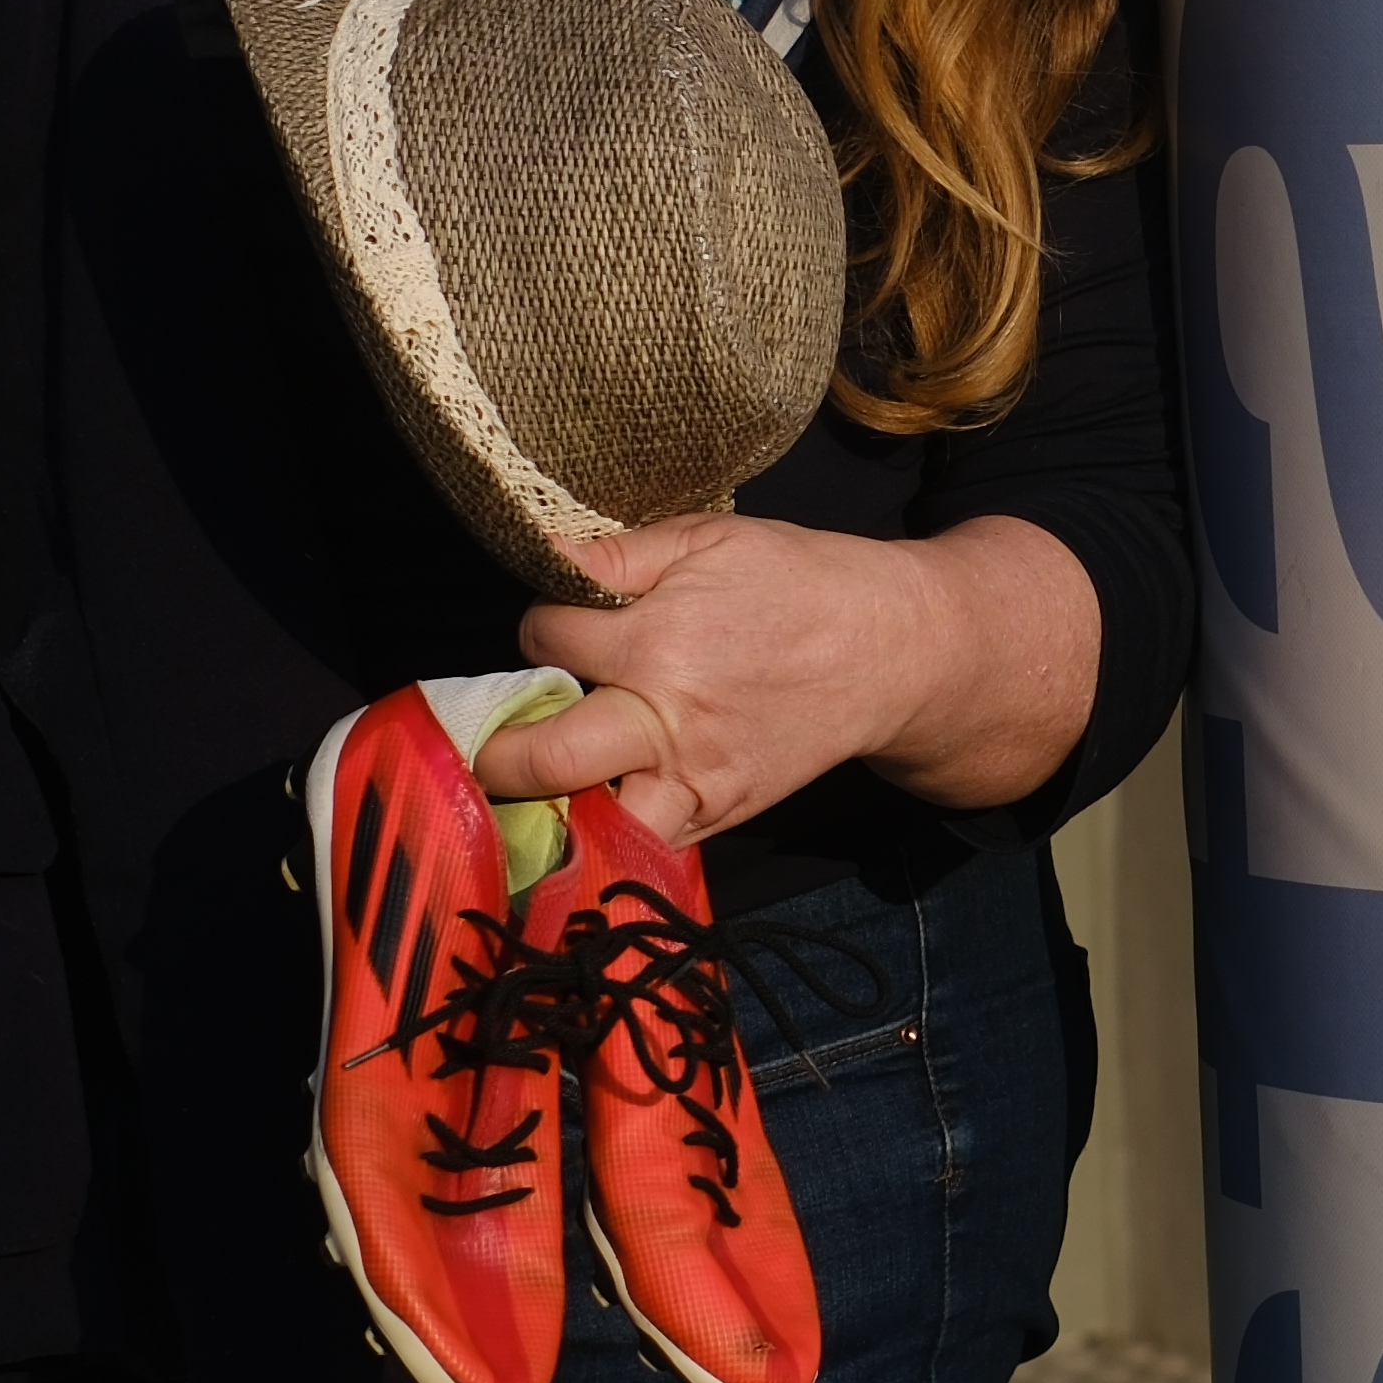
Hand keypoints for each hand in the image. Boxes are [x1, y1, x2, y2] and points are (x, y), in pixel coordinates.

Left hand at [469, 511, 1103, 843]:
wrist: (894, 650)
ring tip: (536, 783)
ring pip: (586, 824)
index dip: (535, 628)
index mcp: (658, 640)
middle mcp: (667, 721)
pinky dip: (607, 832)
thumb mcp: (712, 539)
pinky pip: (643, 844)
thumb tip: (542, 557)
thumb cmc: (801, 583)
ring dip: (548, 807)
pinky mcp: (721, 814)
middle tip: (488, 735)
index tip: (549, 629)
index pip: (544, 639)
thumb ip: (619, 554)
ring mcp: (694, 779)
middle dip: (496, 749)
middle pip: (540, 760)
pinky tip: (594, 803)